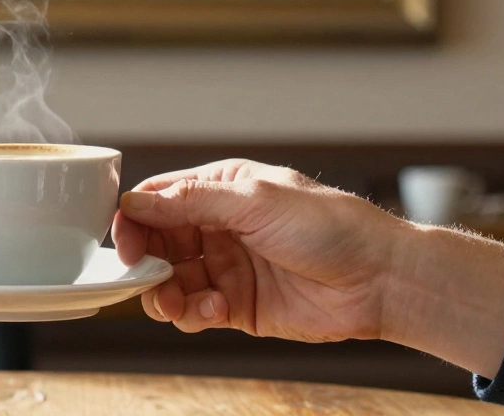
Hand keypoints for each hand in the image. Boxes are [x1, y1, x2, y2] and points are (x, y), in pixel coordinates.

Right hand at [113, 159, 400, 342]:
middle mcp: (218, 227)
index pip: (158, 198)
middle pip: (157, 243)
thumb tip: (135, 202)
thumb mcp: (254, 201)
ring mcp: (226, 267)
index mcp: (221, 189)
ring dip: (165, 293)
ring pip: (169, 282)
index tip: (124, 243)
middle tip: (145, 275)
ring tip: (179, 302)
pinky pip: (194, 311)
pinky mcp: (237, 306)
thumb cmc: (330, 226)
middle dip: (145, 261)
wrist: (379, 279)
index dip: (134, 219)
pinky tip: (215, 310)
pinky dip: (193, 314)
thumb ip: (191, 202)